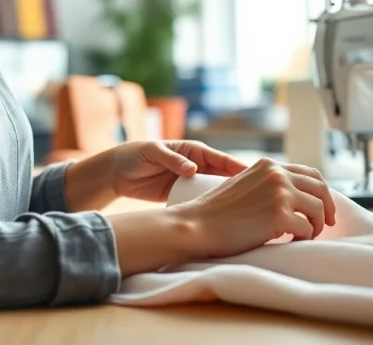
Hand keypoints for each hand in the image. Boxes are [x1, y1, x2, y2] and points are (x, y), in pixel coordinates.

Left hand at [108, 140, 247, 201]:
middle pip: (223, 178)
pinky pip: (200, 202)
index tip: (254, 179)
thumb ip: (172, 159)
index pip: (222, 159)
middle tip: (255, 201)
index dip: (239, 168)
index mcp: (195, 151)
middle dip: (239, 188)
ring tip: (241, 214)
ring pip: (214, 192)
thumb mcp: (153, 152)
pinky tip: (219, 221)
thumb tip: (192, 170)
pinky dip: (209, 209)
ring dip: (226, 201)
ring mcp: (190, 182)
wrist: (117, 173)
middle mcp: (197, 166)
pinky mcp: (182, 196)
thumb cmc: (136, 155)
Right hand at [171, 157, 336, 258]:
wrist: (197, 225)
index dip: (321, 191)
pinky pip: (306, 229)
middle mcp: (277, 175)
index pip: (310, 173)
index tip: (324, 207)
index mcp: (269, 165)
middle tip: (326, 224)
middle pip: (321, 189)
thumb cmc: (216, 212)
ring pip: (318, 209)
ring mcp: (280, 193)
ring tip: (304, 236)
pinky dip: (303, 238)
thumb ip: (268, 185)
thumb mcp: (245, 185)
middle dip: (328, 208)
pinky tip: (290, 242)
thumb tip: (295, 198)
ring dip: (315, 225)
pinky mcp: (280, 215)